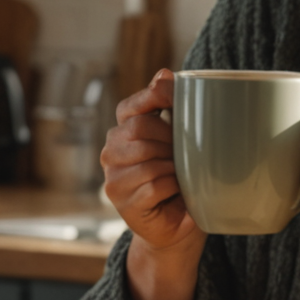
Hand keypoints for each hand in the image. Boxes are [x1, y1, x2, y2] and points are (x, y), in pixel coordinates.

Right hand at [101, 70, 205, 299]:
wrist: (178, 228)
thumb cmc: (182, 180)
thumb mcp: (180, 141)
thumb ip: (169, 108)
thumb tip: (164, 72)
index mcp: (123, 130)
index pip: (131, 106)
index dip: (153, 98)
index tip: (176, 98)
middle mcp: (111, 151)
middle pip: (140, 129)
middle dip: (170, 139)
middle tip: (187, 153)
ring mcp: (113, 177)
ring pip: (148, 158)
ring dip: (174, 166)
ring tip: (181, 176)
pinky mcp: (122, 201)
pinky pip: (154, 183)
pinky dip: (173, 188)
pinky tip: (177, 193)